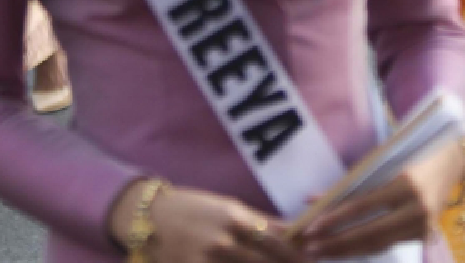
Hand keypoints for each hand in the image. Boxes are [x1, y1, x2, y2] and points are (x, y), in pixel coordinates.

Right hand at [111, 182, 302, 262]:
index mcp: (236, 220)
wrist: (150, 218)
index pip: (277, 242)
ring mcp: (207, 260)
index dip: (298, 254)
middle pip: (265, 262)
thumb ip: (261, 222)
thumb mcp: (229, 208)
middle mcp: (224, 242)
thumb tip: (294, 231)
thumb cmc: (195, 209)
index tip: (314, 259)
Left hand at [294, 139, 464, 258]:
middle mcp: (416, 207)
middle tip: (309, 249)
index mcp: (405, 184)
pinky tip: (346, 250)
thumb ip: (351, 183)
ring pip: (378, 244)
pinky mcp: (425, 234)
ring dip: (346, 251)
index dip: (335, 218)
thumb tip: (313, 200)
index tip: (311, 228)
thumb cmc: (412, 154)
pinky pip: (389, 244)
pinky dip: (365, 248)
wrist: (452, 161)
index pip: (363, 205)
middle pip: (369, 233)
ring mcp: (423, 224)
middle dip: (336, 243)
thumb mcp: (383, 162)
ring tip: (322, 253)